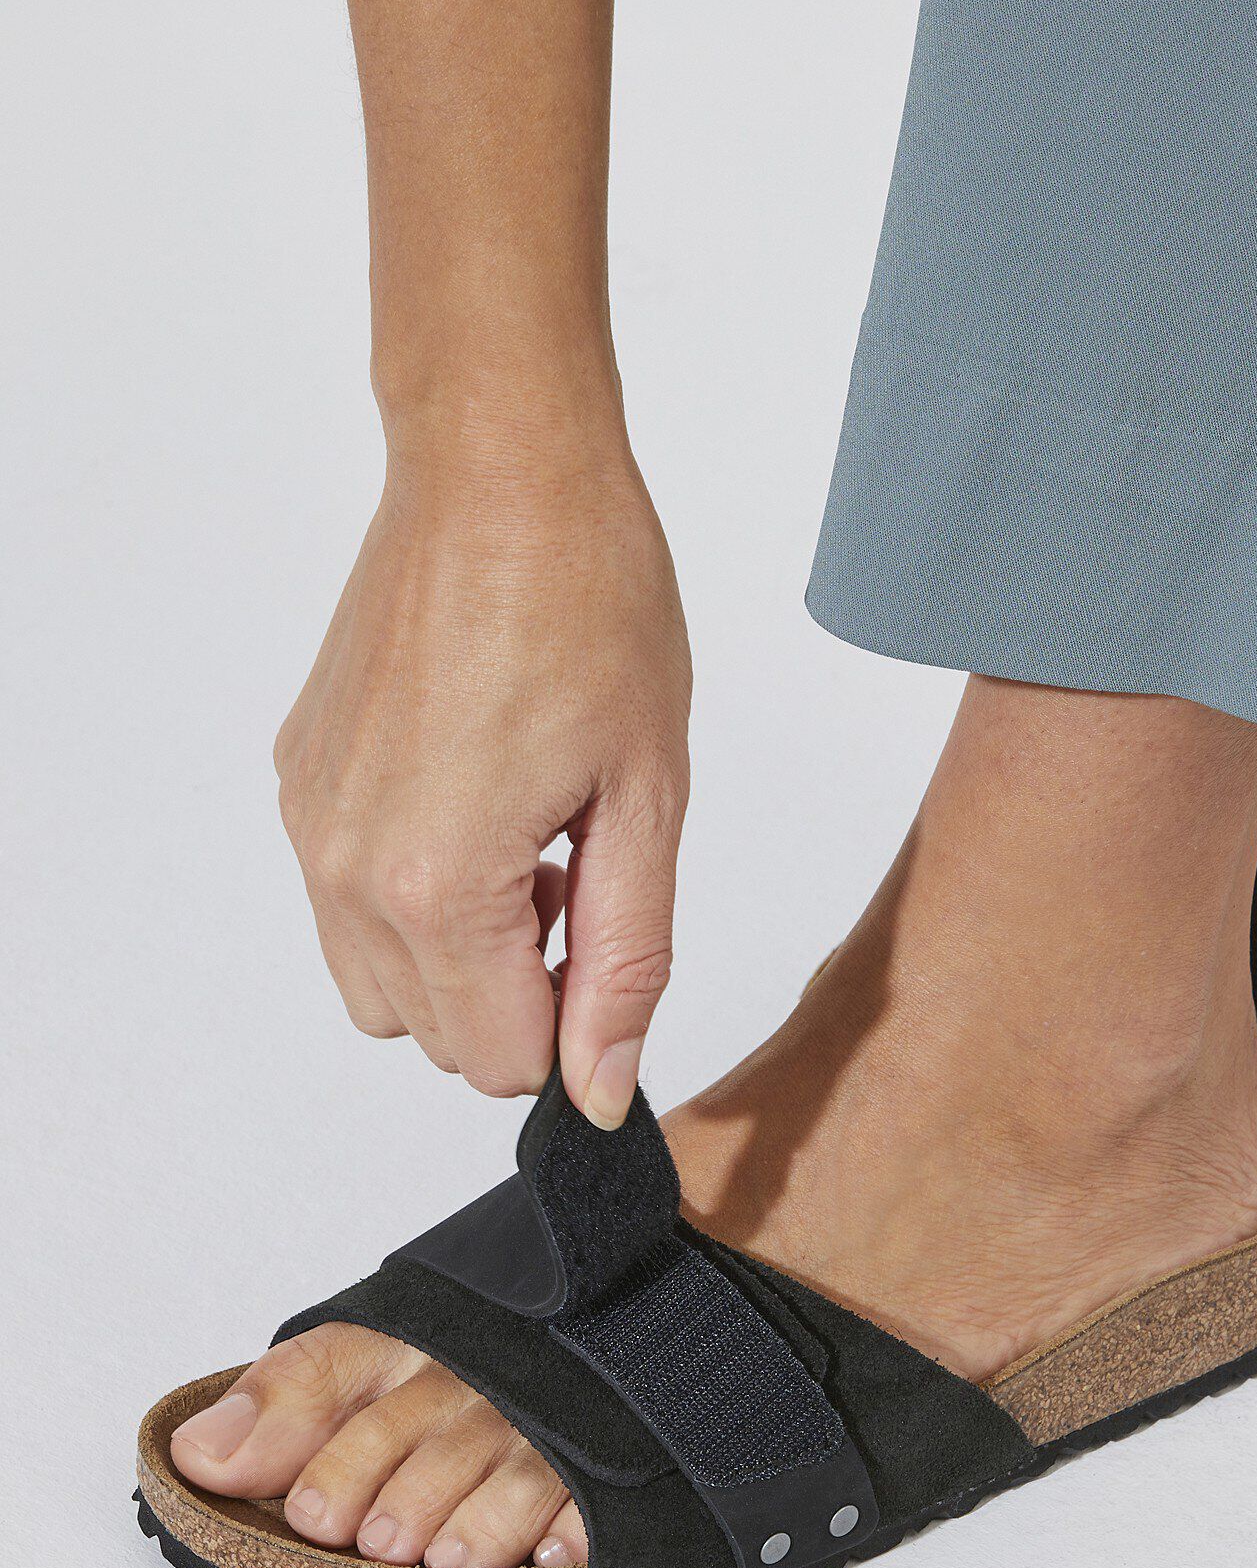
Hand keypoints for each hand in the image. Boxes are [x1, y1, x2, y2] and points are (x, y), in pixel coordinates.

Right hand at [275, 430, 690, 1125]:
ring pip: (382, 985)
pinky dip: (412, 893)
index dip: (576, 1024)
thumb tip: (603, 1089)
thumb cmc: (592, 610)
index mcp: (436, 885)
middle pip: (436, 1038)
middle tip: (579, 869)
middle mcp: (344, 870)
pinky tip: (477, 797)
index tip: (609, 936)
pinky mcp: (297, 782)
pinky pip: (346, 904)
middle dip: (521, 989)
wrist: (502, 479)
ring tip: (532, 839)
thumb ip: (625, 962)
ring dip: (464, 953)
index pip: (501, 1063)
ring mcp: (308, 824)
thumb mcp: (647, 803)